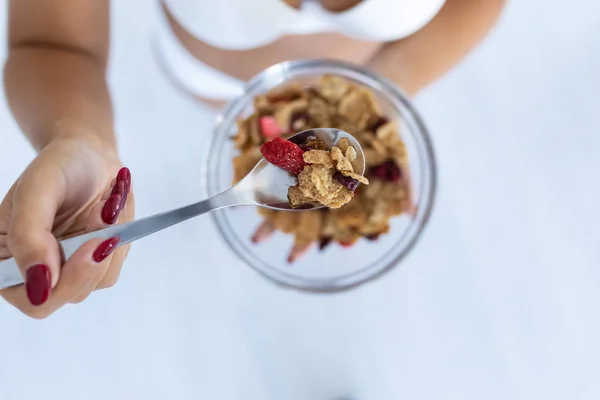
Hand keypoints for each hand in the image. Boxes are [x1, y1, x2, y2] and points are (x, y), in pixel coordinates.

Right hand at [0, 135, 133, 317]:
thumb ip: (29, 237)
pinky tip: (111, 212)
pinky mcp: (95, 263)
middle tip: (105, 215)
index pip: (31, 299)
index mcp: (5, 260)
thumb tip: (39, 286)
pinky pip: (115, 264)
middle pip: (67, 296)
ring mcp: (67, 270)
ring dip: (109, 239)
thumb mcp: (36, 192)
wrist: (89, 154)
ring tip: (104, 204)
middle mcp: (34, 272)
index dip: (61, 283)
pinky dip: (119, 237)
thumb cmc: (58, 167)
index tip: (90, 245)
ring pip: (97, 280)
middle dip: (92, 256)